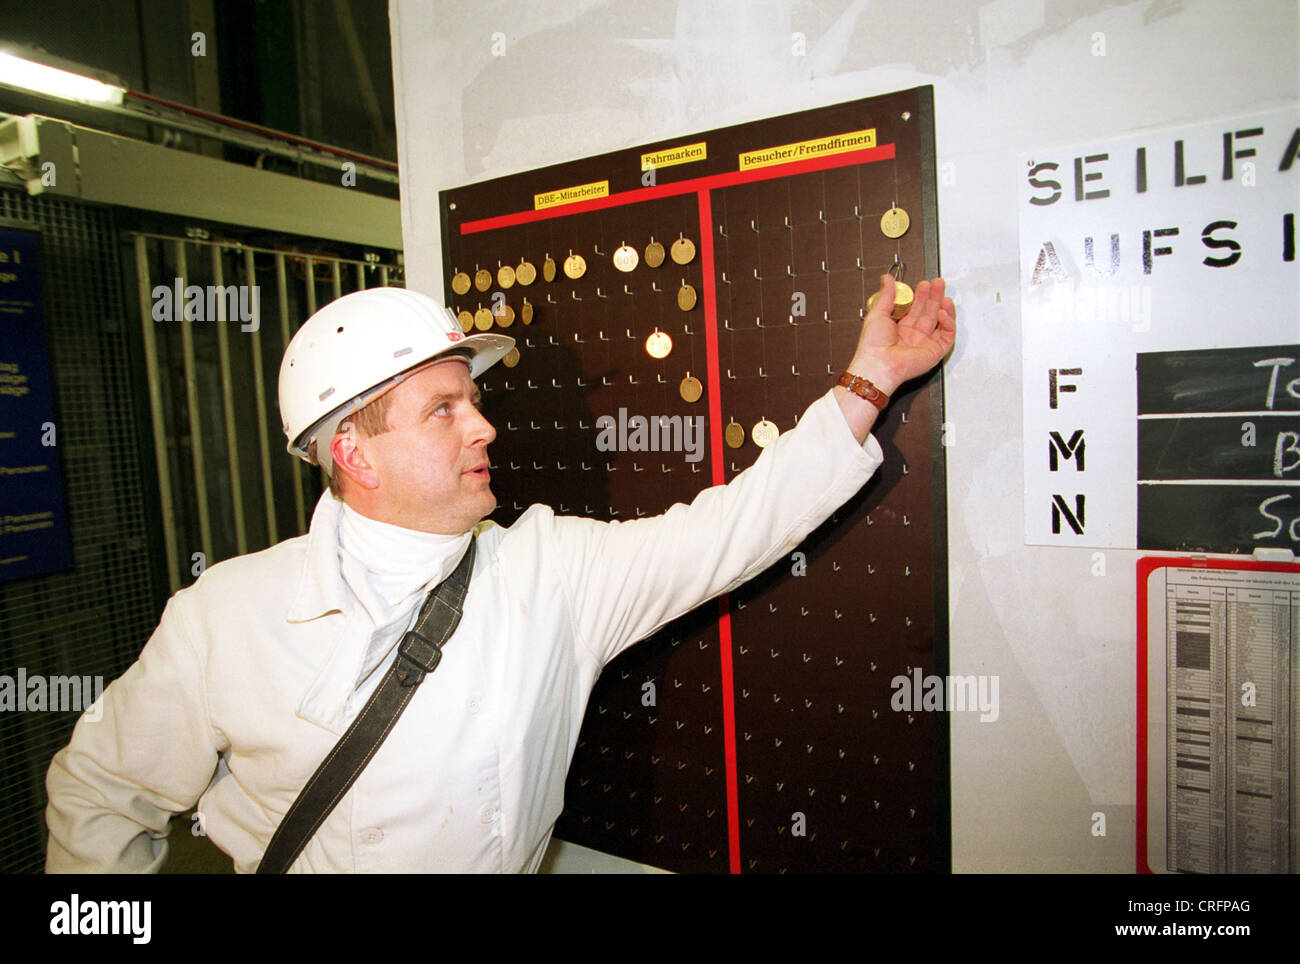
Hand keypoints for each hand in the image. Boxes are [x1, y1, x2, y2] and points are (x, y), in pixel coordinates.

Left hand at [847, 275, 955, 395]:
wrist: (878, 364)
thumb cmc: (873, 346)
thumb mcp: (878, 313)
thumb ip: (886, 294)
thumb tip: (887, 279)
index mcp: (899, 329)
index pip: (915, 309)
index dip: (921, 296)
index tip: (923, 284)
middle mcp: (912, 336)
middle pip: (929, 312)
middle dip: (935, 297)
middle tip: (938, 283)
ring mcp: (924, 344)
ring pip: (940, 322)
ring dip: (944, 307)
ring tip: (944, 294)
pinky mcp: (935, 352)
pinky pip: (948, 335)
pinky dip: (948, 323)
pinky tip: (943, 312)